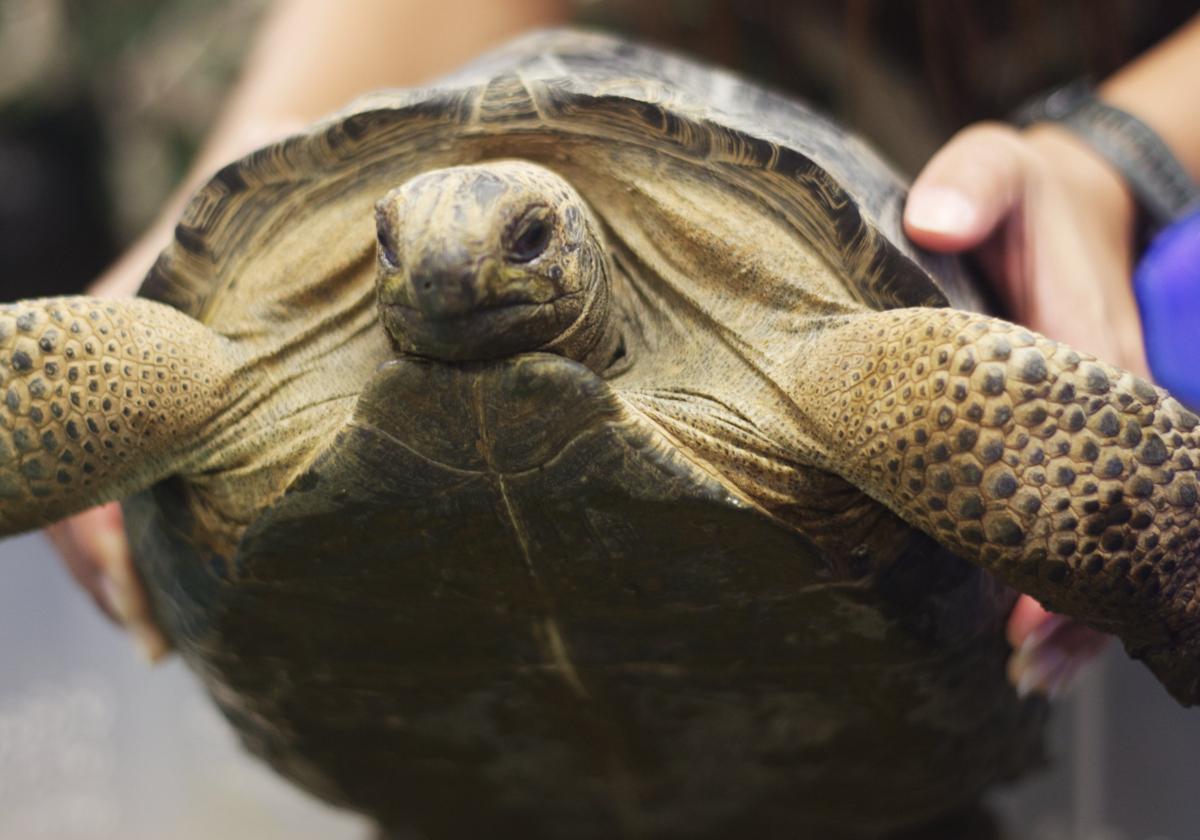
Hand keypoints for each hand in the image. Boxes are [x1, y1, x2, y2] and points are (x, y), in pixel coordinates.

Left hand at [903, 122, 1137, 696]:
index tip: (1032, 592)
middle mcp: (1108, 399)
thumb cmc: (1022, 199)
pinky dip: (1068, 573)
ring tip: (1034, 673)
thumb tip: (934, 217)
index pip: (1087, 447)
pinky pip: (1085, 514)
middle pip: (1108, 511)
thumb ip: (973, 184)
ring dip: (1079, 601)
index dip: (1067, 522)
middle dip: (1077, 590)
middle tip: (1030, 662)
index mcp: (1088, 345)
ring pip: (1106, 528)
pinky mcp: (1082, 440)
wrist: (1066, 207)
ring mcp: (1100, 427)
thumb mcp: (998, 170)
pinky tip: (1039, 632)